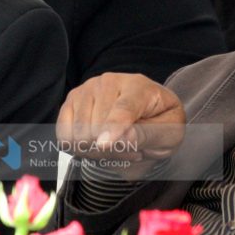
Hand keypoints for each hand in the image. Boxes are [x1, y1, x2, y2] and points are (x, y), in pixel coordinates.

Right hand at [56, 73, 184, 166]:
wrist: (148, 116)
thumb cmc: (160, 124)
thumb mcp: (170, 134)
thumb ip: (148, 135)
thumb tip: (122, 138)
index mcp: (139, 87)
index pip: (124, 108)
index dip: (113, 127)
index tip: (103, 145)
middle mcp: (109, 82)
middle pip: (98, 128)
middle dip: (112, 150)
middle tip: (131, 151)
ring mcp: (87, 89)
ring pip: (79, 135)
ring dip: (96, 152)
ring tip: (116, 147)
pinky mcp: (71, 102)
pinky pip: (64, 136)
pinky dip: (78, 148)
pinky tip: (96, 145)